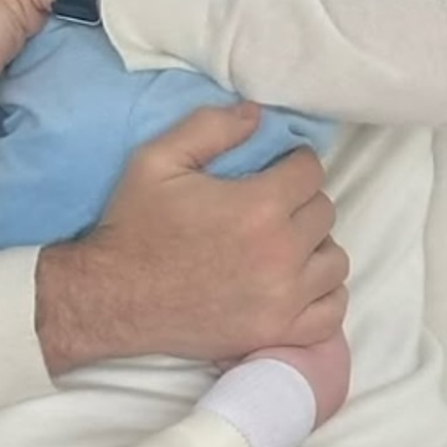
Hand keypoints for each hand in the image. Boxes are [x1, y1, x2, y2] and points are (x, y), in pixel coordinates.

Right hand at [35, 104, 348, 374]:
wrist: (112, 298)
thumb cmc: (134, 227)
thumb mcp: (156, 160)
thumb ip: (210, 127)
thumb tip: (256, 114)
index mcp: (258, 206)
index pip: (311, 171)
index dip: (292, 164)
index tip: (275, 170)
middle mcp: (280, 253)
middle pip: (324, 212)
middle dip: (301, 203)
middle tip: (271, 207)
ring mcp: (283, 299)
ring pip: (334, 261)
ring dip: (314, 248)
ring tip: (284, 245)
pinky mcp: (277, 332)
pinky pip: (331, 311)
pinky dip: (322, 295)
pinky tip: (297, 283)